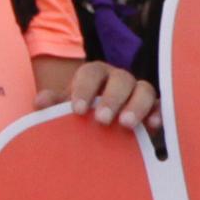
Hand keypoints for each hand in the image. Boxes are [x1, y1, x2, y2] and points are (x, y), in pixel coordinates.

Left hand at [36, 56, 158, 134]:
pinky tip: (153, 126)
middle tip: (102, 120)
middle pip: (120, 79)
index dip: (85, 89)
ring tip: (126, 125)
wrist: (99, 123)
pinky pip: (160, 106)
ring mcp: (138, 91)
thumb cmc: (82, 111)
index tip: (77, 110)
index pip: (91, 73)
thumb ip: (53, 103)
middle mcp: (119, 78)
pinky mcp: (153, 107)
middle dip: (112, 99)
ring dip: (136, 105)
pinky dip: (157, 113)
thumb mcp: (65, 106)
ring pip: (144, 89)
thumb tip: (40, 102)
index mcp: (96, 74)